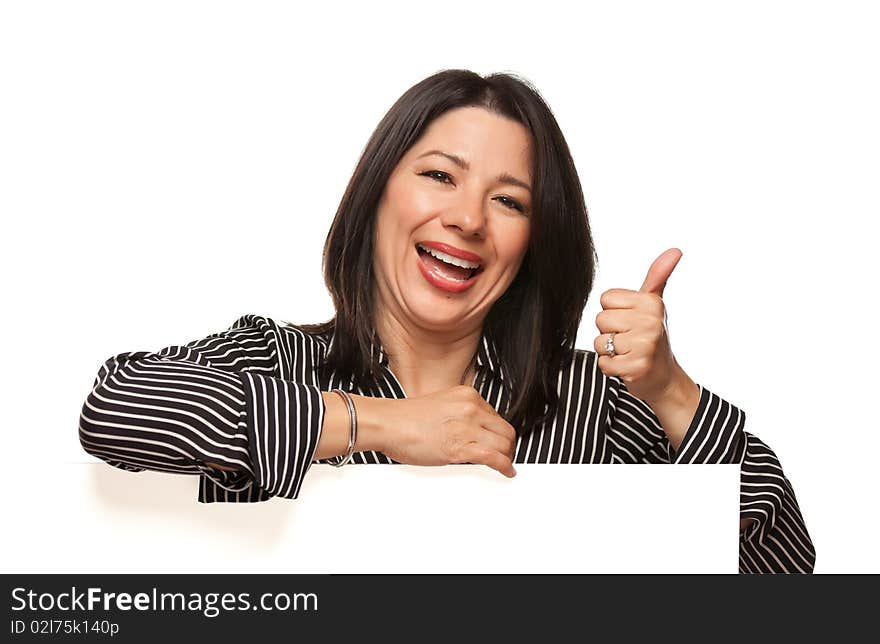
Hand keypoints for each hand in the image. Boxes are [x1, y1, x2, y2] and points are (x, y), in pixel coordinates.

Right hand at [378, 385, 516, 477]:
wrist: (387, 423)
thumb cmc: (405, 418)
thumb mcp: (441, 404)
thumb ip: (459, 413)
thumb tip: (471, 429)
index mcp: (466, 395)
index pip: (495, 415)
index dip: (498, 432)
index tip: (497, 440)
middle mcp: (470, 408)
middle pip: (505, 430)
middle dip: (508, 445)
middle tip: (505, 455)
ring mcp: (467, 427)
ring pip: (504, 445)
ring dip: (507, 457)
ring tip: (503, 465)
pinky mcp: (460, 447)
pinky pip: (494, 458)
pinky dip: (505, 467)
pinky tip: (506, 471)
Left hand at [594, 248, 685, 402]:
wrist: (663, 377)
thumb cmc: (652, 336)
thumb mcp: (654, 304)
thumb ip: (657, 276)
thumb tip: (675, 250)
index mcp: (651, 302)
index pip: (606, 299)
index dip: (613, 312)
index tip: (630, 321)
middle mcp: (650, 321)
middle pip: (600, 320)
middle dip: (609, 332)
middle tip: (629, 339)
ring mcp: (645, 345)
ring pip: (600, 342)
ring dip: (610, 351)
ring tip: (629, 353)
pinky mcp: (636, 368)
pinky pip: (604, 363)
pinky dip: (611, 368)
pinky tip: (628, 367)